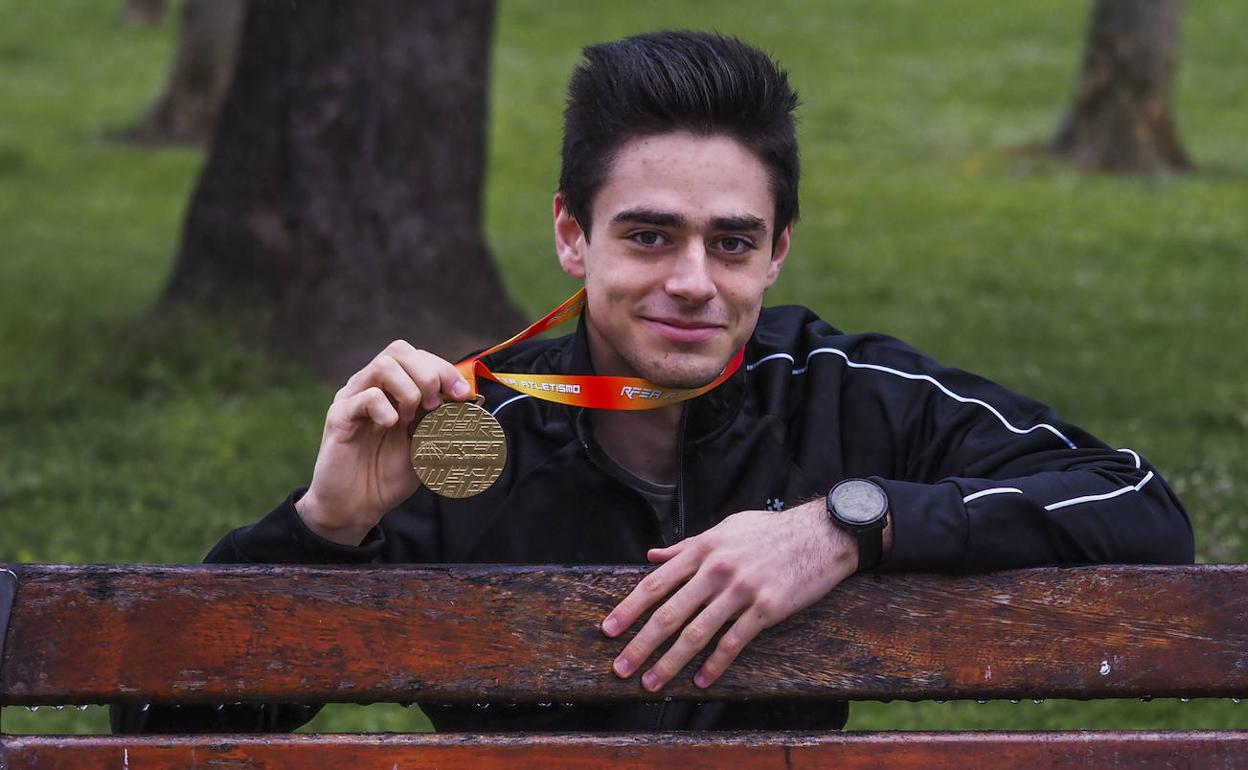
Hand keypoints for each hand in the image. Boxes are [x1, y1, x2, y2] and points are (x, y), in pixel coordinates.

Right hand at [296, 342, 469, 545]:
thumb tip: (475, 403)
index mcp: (394, 390)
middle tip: (434, 407)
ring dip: (408, 390)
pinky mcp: (339, 416)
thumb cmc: (389, 476)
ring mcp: (354, 398)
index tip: (463, 396)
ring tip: (410, 419)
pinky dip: (386, 409)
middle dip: (429, 375)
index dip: (445, 370)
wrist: (356, 506)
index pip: (420, 357)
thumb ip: (446, 423)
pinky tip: (390, 427)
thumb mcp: (427, 447)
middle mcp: (373, 387)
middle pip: (400, 350)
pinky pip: (365, 396)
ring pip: (384, 365)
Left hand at [601, 500, 859, 691]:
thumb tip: (653, 555)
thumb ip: (686, 546)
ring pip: (697, 633)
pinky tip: (701, 682)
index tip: (608, 631)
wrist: (821, 534)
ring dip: (671, 662)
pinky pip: (734, 642)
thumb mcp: (724, 529)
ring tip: (652, 682)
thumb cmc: (769, 531)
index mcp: (702, 550)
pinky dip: (715, 665)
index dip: (628, 609)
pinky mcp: (767, 608)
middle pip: (669, 613)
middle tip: (620, 668)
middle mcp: (717, 570)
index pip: (655, 584)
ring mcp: (741, 590)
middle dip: (641, 644)